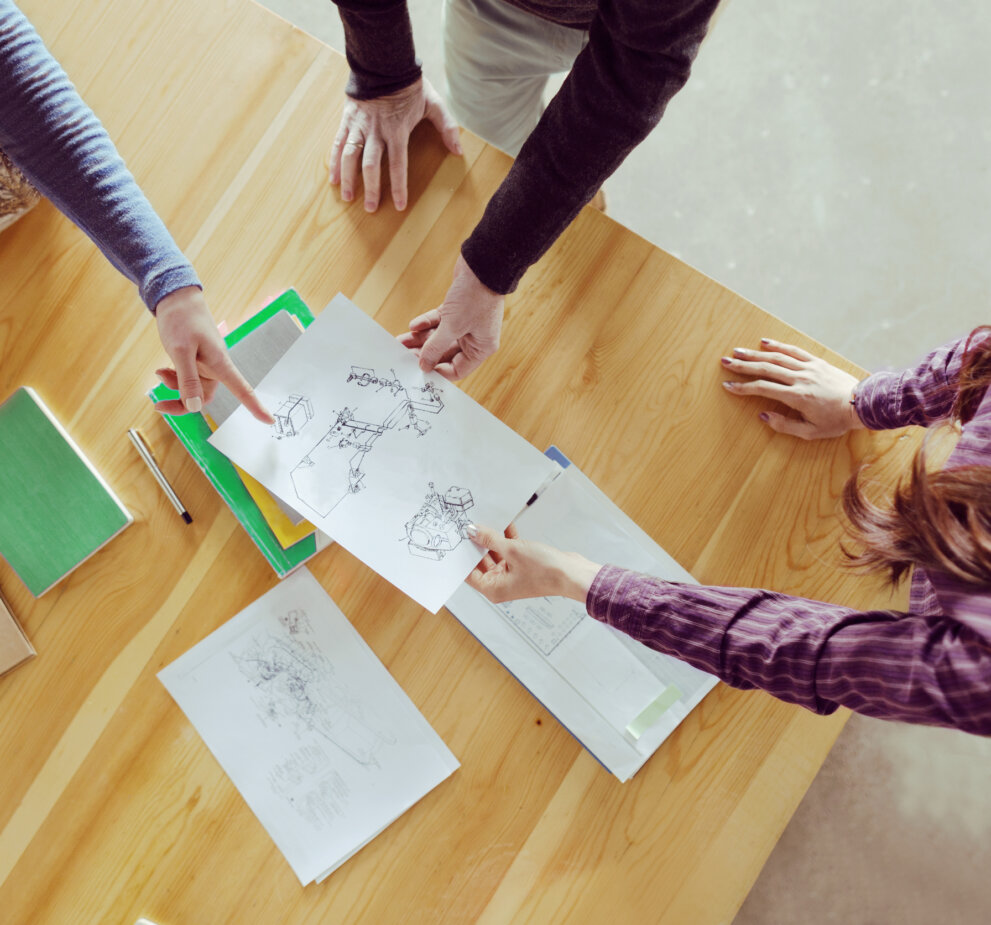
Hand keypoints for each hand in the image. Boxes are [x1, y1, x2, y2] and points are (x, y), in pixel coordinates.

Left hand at [153, 286, 273, 422]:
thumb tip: (195, 407)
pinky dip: (173, 379)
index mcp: (220, 364)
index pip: (243, 390)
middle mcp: (216, 368)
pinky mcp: (196, 361)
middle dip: (183, 402)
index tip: (270, 421)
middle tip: (159, 404)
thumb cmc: (182, 320)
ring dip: (175, 388)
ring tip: (160, 373)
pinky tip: (162, 369)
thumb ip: (187, 379)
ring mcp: (205, 365)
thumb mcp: (180, 350)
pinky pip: (187, 379)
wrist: (176, 298)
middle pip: (205, 398)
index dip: (256, 406)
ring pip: (193, 390)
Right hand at [328, 76, 461, 211]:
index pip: (398, 163)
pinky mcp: (347, 119)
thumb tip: (458, 150)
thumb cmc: (410, 85)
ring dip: (349, 179)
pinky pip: (338, 143)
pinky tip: (333, 178)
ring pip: (351, 156)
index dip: (399, 186)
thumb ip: (446, 127)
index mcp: (397, 130)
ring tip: (348, 198)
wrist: (383, 61)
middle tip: (371, 208)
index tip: (399, 205)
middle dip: (371, 189)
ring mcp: (359, 125)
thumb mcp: (433, 103)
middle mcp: (376, 130)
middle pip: (371, 165)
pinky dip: (334, 161)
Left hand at [398, 254, 503, 379]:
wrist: (482, 264)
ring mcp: (465, 323)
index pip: (458, 370)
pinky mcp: (456, 310)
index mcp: (481, 348)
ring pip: (439, 337)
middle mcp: (474, 338)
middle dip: (425, 353)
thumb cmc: (476, 297)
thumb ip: (436, 347)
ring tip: (402, 341)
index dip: (438, 370)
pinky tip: (413, 325)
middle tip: (405, 356)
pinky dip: (426, 323)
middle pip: (445, 353)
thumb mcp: (453, 327)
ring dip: (421, 338)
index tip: (419, 370)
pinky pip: (438, 322)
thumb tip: (424, 365)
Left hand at [466, 523, 601, 604]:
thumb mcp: (512, 550)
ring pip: (495, 555)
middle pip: (481, 563)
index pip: (469, 573)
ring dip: (493, 540)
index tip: (458, 538)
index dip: (463, 555)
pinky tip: (506, 525)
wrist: (572, 573)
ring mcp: (512, 576)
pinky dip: (507, 540)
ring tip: (487, 522)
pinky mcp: (522, 567)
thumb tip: (473, 532)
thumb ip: (490, 539)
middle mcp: (500, 585)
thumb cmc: (545, 571)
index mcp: (493, 589)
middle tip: (470, 526)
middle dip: (477, 544)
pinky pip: (508, 552)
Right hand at [720, 338, 863, 438]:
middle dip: (743, 365)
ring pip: (777, 357)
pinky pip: (794, 351)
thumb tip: (763, 415)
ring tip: (738, 351)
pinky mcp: (817, 362)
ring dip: (756, 353)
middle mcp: (800, 379)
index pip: (763, 389)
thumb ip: (784, 425)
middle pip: (766, 368)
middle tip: (726, 361)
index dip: (744, 387)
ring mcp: (809, 368)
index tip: (729, 386)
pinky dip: (778, 345)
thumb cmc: (837, 421)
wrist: (863, 404)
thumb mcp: (811, 432)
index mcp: (797, 397)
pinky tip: (765, 342)